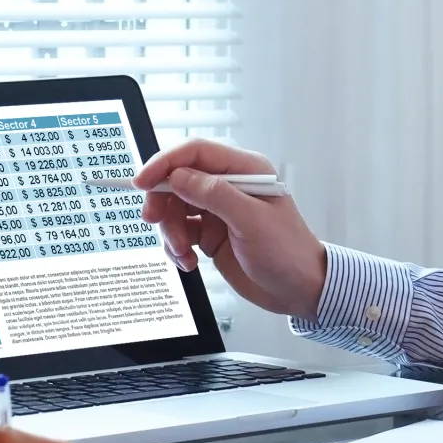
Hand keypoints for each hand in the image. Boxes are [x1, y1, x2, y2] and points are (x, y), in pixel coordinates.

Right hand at [135, 139, 328, 318]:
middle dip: (163, 201)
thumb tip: (179, 176)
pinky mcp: (211, 233)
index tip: (143, 182)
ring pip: (175, 207)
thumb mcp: (252, 222)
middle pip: (178, 179)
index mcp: (245, 171)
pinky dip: (176, 246)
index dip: (165, 163)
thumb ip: (215, 195)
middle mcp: (229, 186)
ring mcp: (219, 210)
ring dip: (170, 231)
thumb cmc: (289, 252)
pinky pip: (180, 231)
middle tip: (155, 221)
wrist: (299, 290)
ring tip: (182, 252)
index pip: (196, 153)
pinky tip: (188, 261)